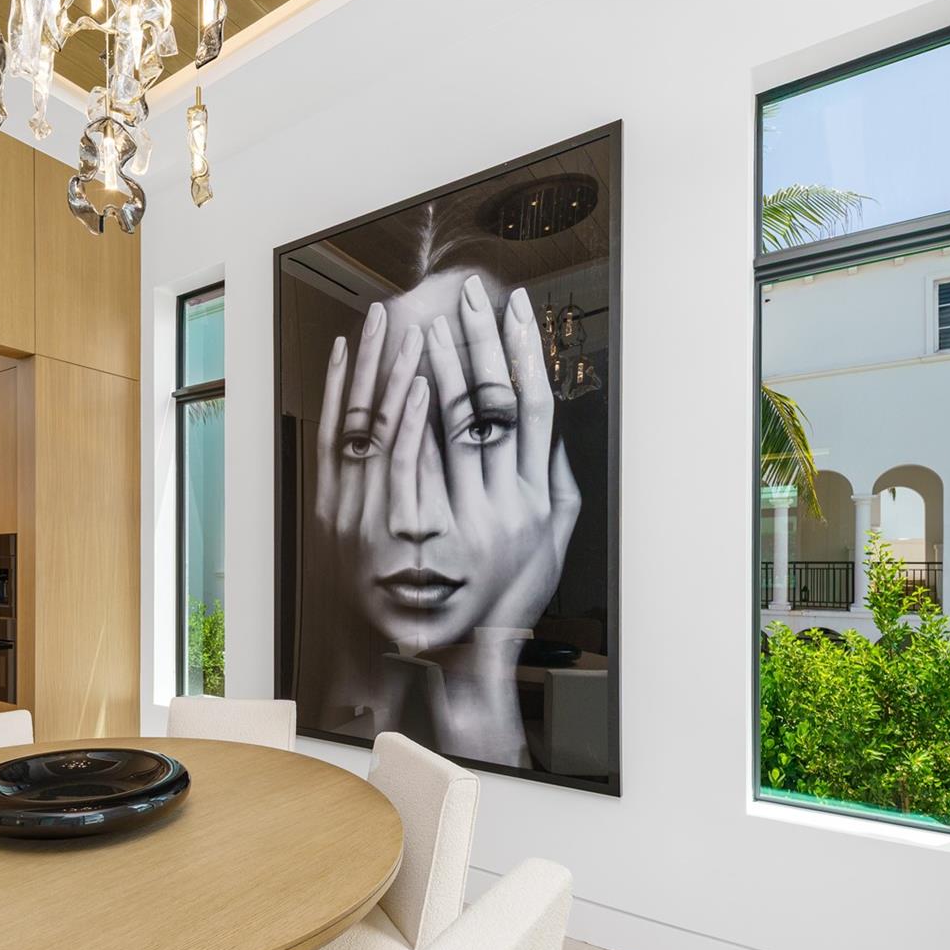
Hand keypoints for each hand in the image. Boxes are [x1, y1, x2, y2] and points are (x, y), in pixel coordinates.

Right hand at [312, 300, 426, 587]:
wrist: (381, 659)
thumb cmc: (381, 609)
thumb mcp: (360, 551)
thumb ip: (363, 505)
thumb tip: (365, 463)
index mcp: (336, 504)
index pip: (337, 427)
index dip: (344, 381)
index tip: (353, 341)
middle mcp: (343, 503)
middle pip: (352, 416)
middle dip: (368, 362)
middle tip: (381, 312)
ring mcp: (367, 512)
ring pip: (375, 429)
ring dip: (390, 376)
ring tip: (406, 330)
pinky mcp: (397, 528)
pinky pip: (400, 462)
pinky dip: (406, 420)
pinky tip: (420, 384)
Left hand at [421, 276, 580, 635]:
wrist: (457, 653)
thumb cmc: (506, 594)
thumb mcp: (551, 542)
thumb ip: (558, 484)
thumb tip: (554, 430)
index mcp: (534, 498)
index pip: (532, 407)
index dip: (524, 353)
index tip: (516, 307)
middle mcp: (500, 505)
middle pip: (487, 405)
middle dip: (475, 342)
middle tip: (464, 295)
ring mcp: (454, 518)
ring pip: (442, 423)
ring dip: (433, 366)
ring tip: (425, 319)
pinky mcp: (409, 532)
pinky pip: (401, 457)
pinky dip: (398, 411)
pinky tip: (390, 375)